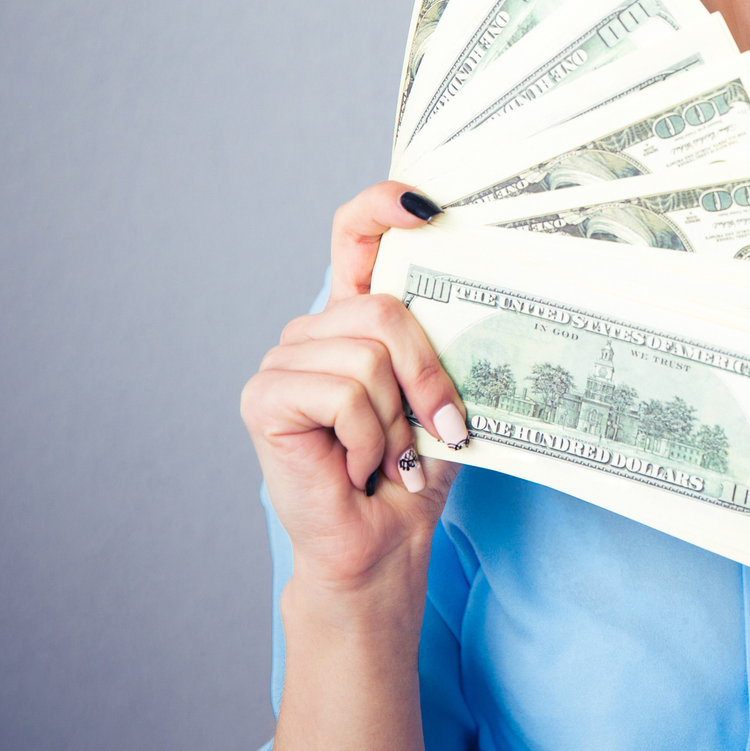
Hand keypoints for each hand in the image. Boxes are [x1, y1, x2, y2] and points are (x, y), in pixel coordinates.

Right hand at [240, 182, 467, 599]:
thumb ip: (442, 342)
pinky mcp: (265, 397)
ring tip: (386, 456)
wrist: (382, 544)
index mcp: (355, 318)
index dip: (382, 206)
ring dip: (396, 421)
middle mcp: (314, 329)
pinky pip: (343, 394)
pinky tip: (357, 466)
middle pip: (385, 308)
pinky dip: (368, 438)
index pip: (355, 233)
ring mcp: (283, 361)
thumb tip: (484, 296)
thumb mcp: (442, 394)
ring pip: (368, 357)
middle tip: (440, 429)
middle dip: (427, 375)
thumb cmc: (413, 470)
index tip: (428, 208)